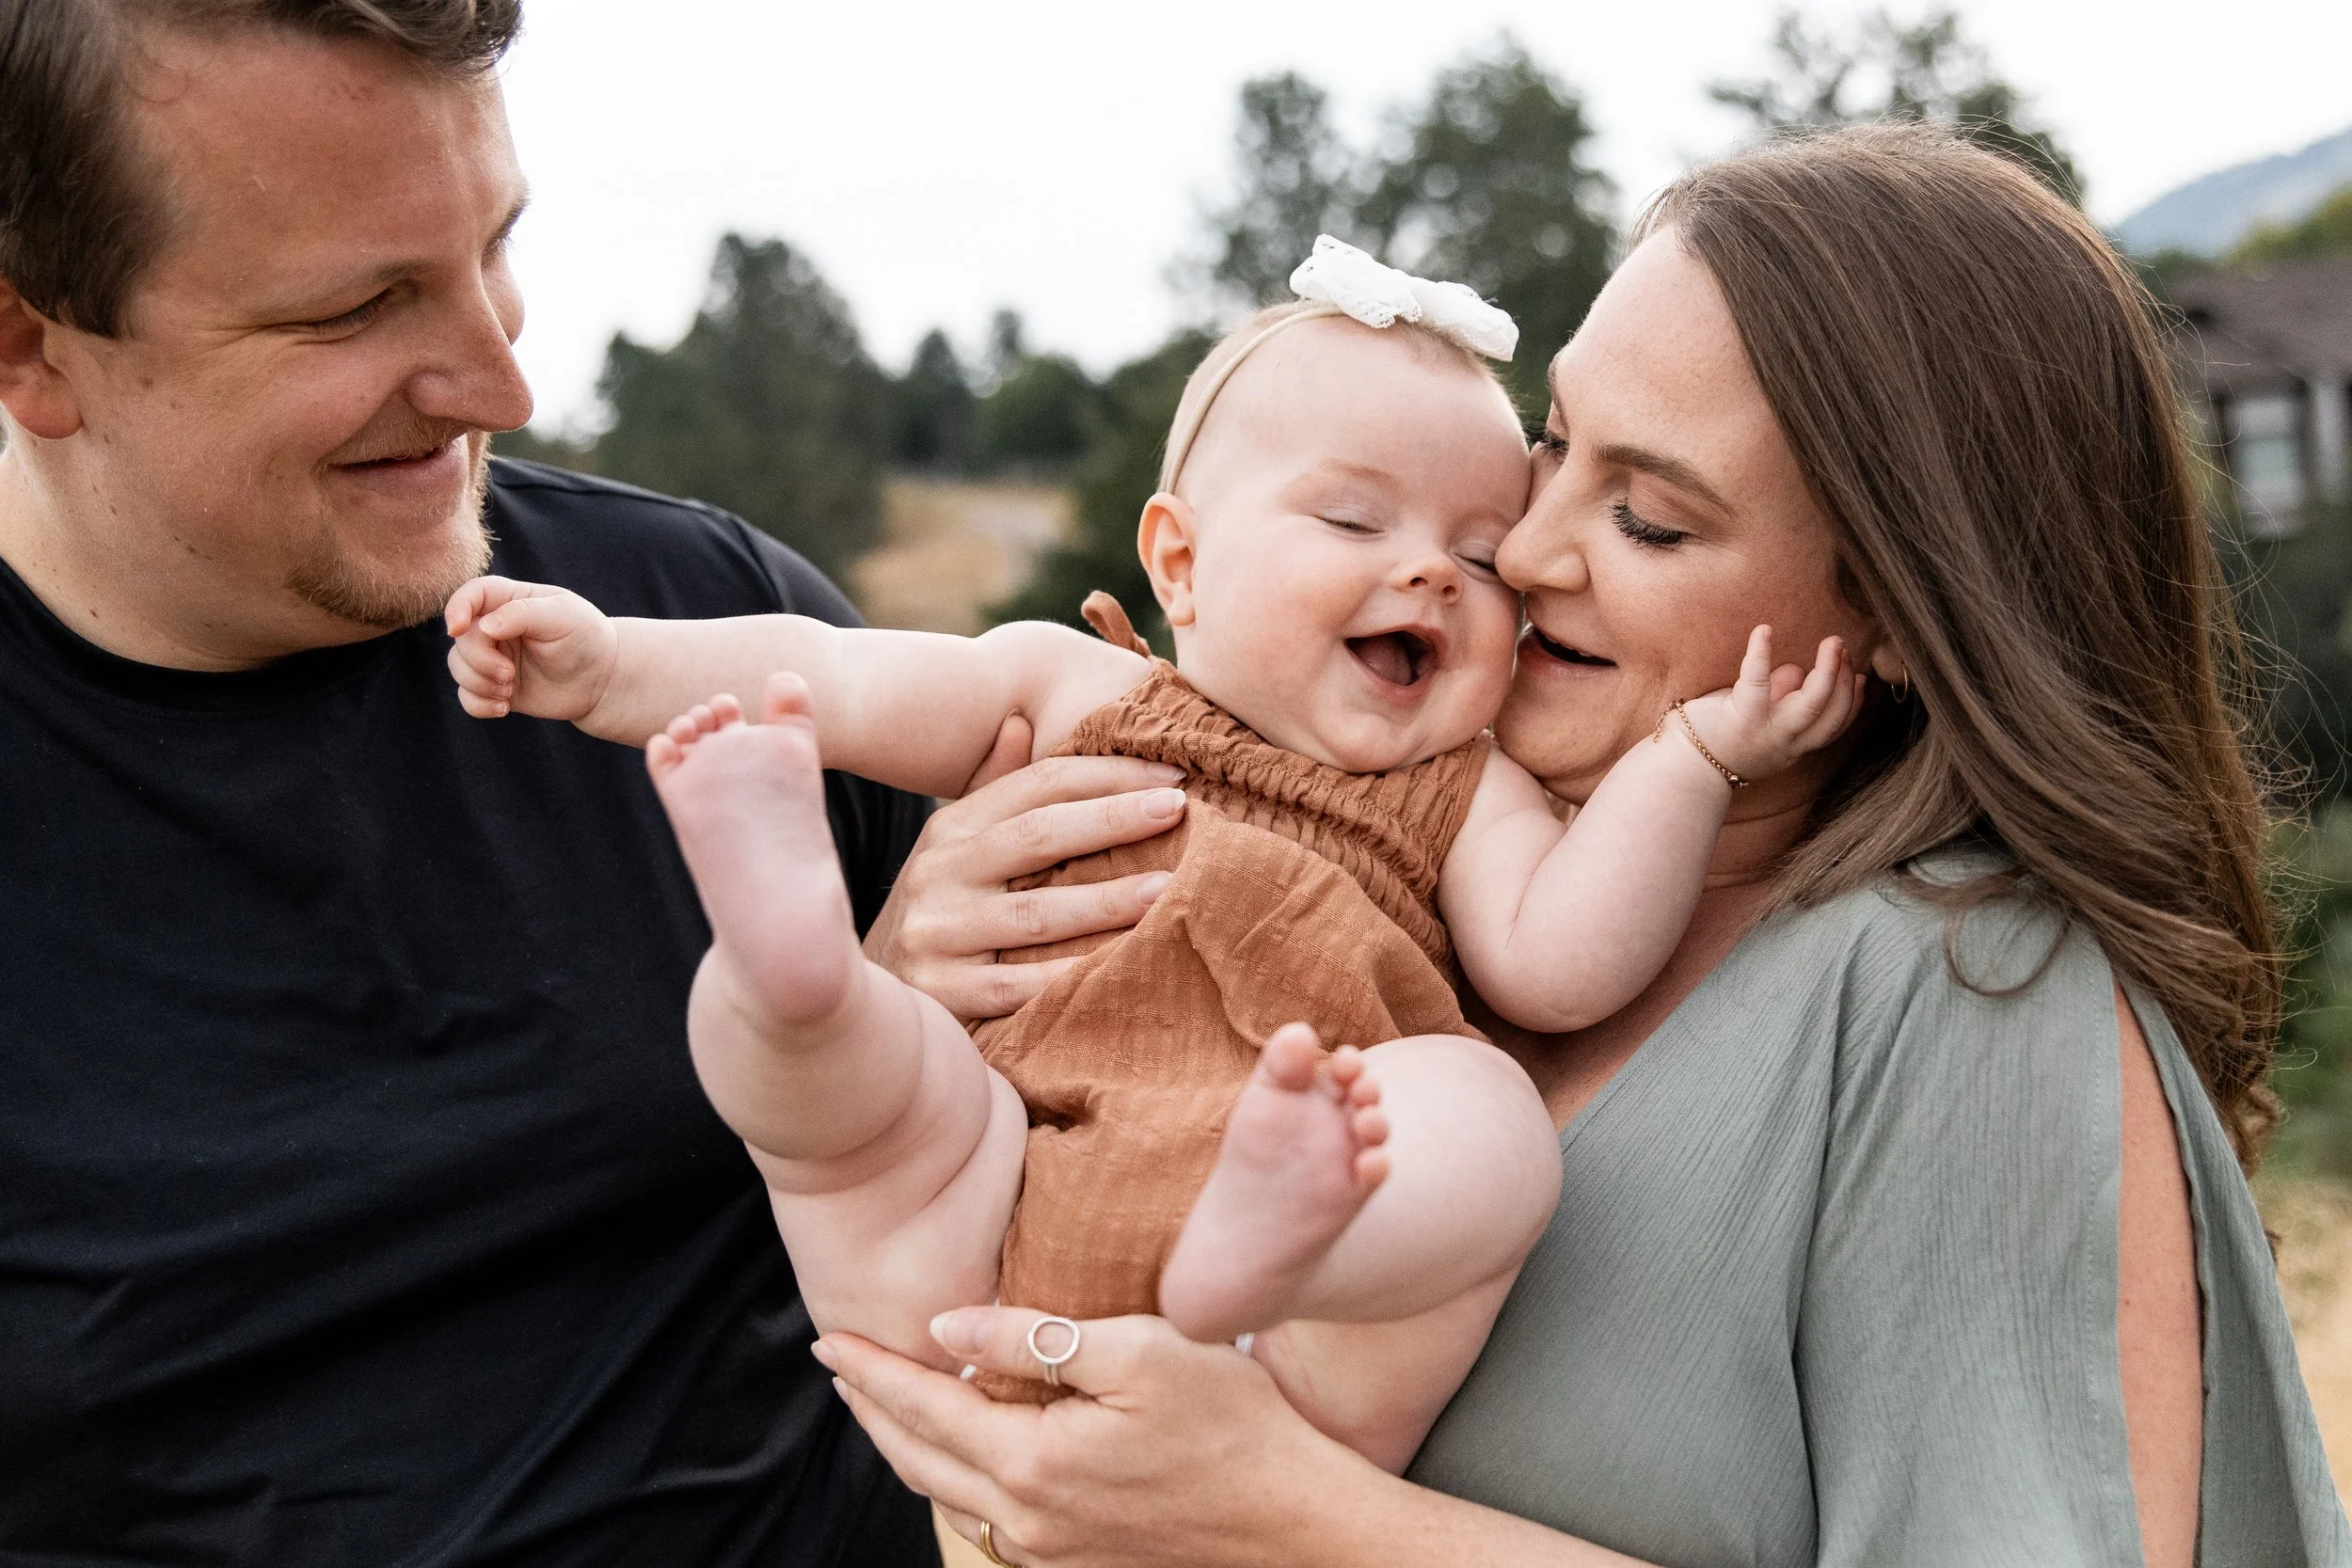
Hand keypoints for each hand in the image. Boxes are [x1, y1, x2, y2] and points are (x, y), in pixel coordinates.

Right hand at [443, 576, 618, 721]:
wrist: (602, 681)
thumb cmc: (586, 639)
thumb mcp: (563, 616)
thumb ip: (523, 614)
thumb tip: (485, 626)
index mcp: (510, 600)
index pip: (471, 594)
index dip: (456, 608)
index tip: (457, 629)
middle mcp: (495, 627)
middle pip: (462, 638)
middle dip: (478, 660)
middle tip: (508, 674)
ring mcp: (494, 658)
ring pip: (458, 667)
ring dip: (478, 683)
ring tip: (509, 690)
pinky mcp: (496, 687)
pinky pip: (467, 697)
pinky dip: (478, 705)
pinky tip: (503, 708)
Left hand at [817, 1307, 1375, 1567]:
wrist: (1295, 1523)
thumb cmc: (1232, 1425)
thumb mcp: (1138, 1352)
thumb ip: (1034, 1337)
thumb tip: (946, 1326)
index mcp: (1031, 1464)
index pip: (923, 1408)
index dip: (872, 1370)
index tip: (829, 1338)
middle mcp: (1027, 1521)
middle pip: (919, 1461)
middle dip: (873, 1410)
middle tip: (841, 1366)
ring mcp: (1052, 1552)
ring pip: (949, 1498)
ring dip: (908, 1448)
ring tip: (888, 1405)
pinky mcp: (1079, 1561)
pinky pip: (990, 1522)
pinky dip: (956, 1482)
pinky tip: (962, 1456)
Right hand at [862, 738, 1189, 1021]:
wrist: (864, 994)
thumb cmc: (940, 911)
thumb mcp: (955, 846)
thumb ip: (993, 788)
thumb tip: (1021, 720)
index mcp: (951, 828)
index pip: (1036, 787)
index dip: (1105, 775)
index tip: (1172, 774)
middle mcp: (939, 874)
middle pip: (1037, 837)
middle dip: (1112, 819)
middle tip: (1178, 809)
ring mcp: (937, 935)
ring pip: (1035, 915)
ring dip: (1106, 901)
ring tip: (1167, 889)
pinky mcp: (943, 996)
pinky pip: (1019, 987)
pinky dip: (1071, 976)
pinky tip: (1122, 966)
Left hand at [1674, 626, 1859, 782]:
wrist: (1683, 770)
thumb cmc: (1717, 742)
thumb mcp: (1760, 728)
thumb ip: (1780, 701)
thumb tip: (1795, 671)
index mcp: (1793, 747)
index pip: (1834, 727)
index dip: (1852, 702)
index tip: (1858, 678)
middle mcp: (1787, 744)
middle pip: (1831, 713)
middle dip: (1844, 680)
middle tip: (1841, 648)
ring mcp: (1767, 732)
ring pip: (1812, 702)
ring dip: (1828, 670)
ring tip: (1831, 642)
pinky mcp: (1741, 717)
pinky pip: (1757, 681)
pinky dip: (1761, 653)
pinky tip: (1764, 630)